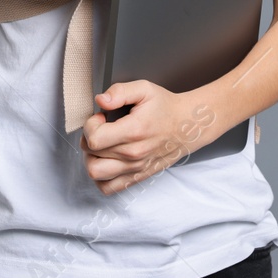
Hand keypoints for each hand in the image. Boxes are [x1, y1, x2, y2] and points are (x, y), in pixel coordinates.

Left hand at [79, 81, 221, 194]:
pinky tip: (106, 160)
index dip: (90, 125)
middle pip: (91, 156)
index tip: (100, 117)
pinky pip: (108, 188)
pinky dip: (100, 177)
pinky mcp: (137, 177)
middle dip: (89, 139)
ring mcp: (135, 169)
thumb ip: (120, 92)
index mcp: (133, 131)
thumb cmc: (166, 107)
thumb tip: (101, 100)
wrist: (188, 126)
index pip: (94, 139)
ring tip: (101, 145)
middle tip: (100, 128)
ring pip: (96, 174)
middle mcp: (133, 154)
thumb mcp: (144, 89)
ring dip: (92, 158)